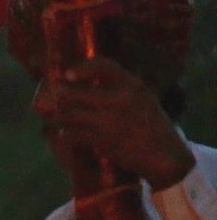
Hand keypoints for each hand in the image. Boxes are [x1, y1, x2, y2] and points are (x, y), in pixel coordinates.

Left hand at [33, 57, 193, 190]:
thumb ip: (120, 88)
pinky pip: (73, 134)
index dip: (83, 68)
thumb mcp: (143, 98)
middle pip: (76, 93)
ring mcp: (111, 121)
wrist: (164, 154)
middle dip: (61, 97)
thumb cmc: (151, 124)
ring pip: (70, 114)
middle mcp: (122, 100)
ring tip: (54, 118)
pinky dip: (65, 134)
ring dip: (59, 117)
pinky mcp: (103, 141)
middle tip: (54, 98)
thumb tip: (87, 80)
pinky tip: (63, 134)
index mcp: (134, 86)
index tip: (67, 74)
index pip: (105, 66)